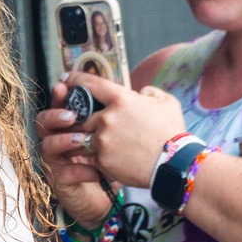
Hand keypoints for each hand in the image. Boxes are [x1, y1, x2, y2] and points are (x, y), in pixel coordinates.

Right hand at [36, 84, 114, 227]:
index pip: (60, 105)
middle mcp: (57, 141)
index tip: (65, 84)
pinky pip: (64, 174)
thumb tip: (140, 93)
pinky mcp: (61, 181)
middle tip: (71, 115)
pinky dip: (80, 171)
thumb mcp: (115, 136)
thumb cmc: (110, 163)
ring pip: (48, 146)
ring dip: (63, 141)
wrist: (106, 198)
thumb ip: (119, 115)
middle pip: (44, 122)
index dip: (60, 95)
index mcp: (69, 126)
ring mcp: (56, 161)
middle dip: (55, 115)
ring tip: (80, 140)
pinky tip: (96, 172)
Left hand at [62, 69, 187, 188]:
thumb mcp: (167, 102)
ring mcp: (102, 139)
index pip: (90, 84)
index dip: (75, 79)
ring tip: (95, 142)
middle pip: (81, 114)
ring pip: (82, 136)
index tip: (66, 78)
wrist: (175, 164)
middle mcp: (107, 118)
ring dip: (85, 137)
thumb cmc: (173, 132)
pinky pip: (91, 155)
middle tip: (84, 121)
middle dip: (81, 117)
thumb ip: (149, 92)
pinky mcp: (102, 160)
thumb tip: (139, 93)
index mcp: (121, 99)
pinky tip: (108, 157)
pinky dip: (96, 155)